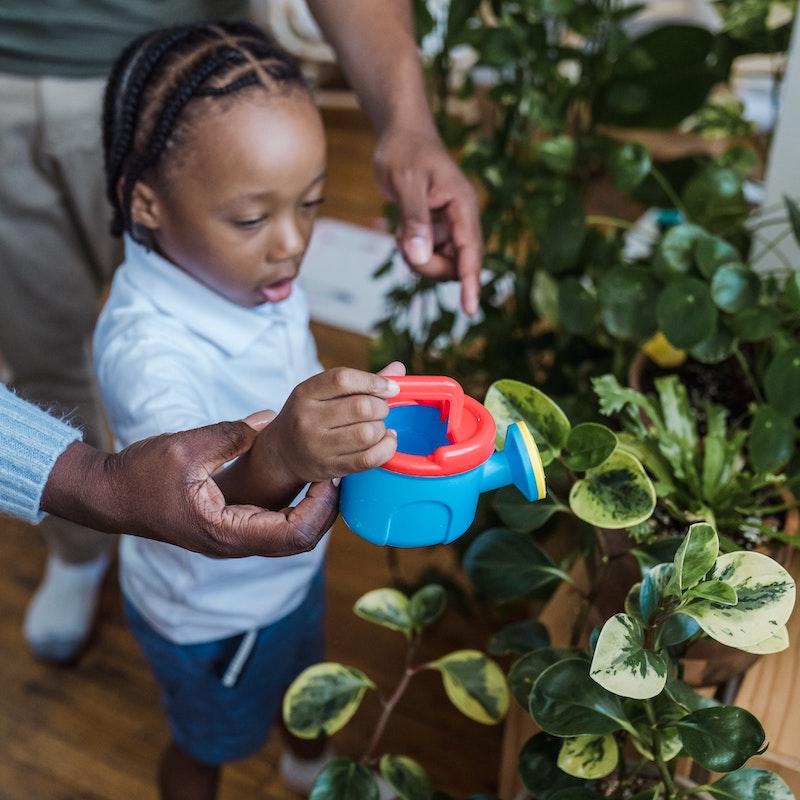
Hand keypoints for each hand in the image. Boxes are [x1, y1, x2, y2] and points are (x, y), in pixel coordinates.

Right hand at [41, 422, 339, 557]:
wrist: (109, 496)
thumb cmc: (140, 475)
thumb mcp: (186, 448)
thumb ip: (231, 434)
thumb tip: (269, 420)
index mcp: (226, 531)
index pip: (293, 534)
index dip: (321, 508)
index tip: (331, 477)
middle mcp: (234, 543)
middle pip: (299, 542)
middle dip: (326, 511)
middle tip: (338, 476)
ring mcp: (233, 539)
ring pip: (290, 537)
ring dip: (314, 512)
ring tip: (327, 477)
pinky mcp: (230, 530)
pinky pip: (275, 528)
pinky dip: (297, 510)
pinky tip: (304, 482)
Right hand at [260, 364, 404, 489]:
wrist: (282, 453)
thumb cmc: (309, 416)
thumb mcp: (323, 393)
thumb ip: (361, 382)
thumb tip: (398, 369)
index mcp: (305, 393)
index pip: (343, 379)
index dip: (374, 381)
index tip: (390, 387)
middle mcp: (308, 419)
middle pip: (361, 407)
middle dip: (381, 406)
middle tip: (380, 409)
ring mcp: (317, 446)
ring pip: (368, 434)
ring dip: (382, 428)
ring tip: (377, 427)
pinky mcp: (330, 467)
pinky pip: (368, 459)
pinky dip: (386, 449)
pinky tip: (385, 441)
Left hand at [373, 127, 481, 315]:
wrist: (400, 134)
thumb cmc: (405, 150)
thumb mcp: (407, 183)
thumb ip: (414, 221)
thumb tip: (418, 256)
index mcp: (463, 206)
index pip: (471, 253)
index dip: (470, 283)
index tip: (469, 310)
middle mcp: (461, 219)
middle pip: (454, 265)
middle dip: (427, 266)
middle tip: (402, 244)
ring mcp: (449, 225)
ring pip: (440, 263)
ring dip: (418, 259)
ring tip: (400, 232)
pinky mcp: (436, 228)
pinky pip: (427, 254)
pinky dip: (412, 251)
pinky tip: (401, 231)